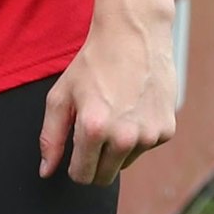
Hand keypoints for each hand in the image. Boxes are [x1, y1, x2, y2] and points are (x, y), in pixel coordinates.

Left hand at [38, 10, 178, 186]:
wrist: (133, 36)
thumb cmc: (92, 65)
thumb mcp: (61, 97)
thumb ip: (50, 137)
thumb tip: (45, 172)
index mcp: (94, 129)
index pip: (82, 175)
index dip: (74, 168)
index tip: (74, 155)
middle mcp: (125, 137)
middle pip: (104, 177)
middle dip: (94, 164)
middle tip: (91, 136)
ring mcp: (149, 135)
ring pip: (125, 163)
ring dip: (116, 149)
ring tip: (113, 114)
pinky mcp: (167, 131)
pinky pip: (145, 148)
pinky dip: (137, 136)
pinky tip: (132, 109)